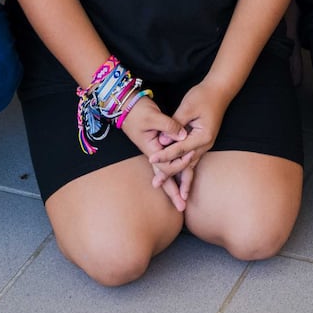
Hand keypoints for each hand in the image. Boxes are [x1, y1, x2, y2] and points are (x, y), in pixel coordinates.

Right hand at [121, 94, 192, 210]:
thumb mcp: (153, 116)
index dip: (178, 170)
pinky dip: (174, 170)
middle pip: (165, 176)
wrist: (125, 104)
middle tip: (182, 208)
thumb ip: (169, 126)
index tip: (187, 176)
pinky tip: (179, 178)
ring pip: (166, 171)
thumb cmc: (137, 110)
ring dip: (174, 185)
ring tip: (182, 199)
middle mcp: (153, 153)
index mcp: (152, 149)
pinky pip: (167, 162)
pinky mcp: (157, 144)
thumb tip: (183, 136)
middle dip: (173, 192)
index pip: (166, 167)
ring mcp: (155, 150)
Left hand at [155, 79, 228, 183]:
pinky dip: (183, 169)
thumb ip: (174, 124)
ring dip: (177, 177)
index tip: (151, 159)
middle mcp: (205, 144)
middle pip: (185, 163)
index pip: (180, 149)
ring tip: (167, 187)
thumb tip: (162, 141)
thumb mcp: (187, 107)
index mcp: (203, 136)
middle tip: (156, 183)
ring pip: (189, 164)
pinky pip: (190, 159)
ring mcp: (205, 145)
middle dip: (170, 174)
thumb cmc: (203, 96)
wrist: (219, 91)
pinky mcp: (201, 143)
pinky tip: (177, 179)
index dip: (164, 155)